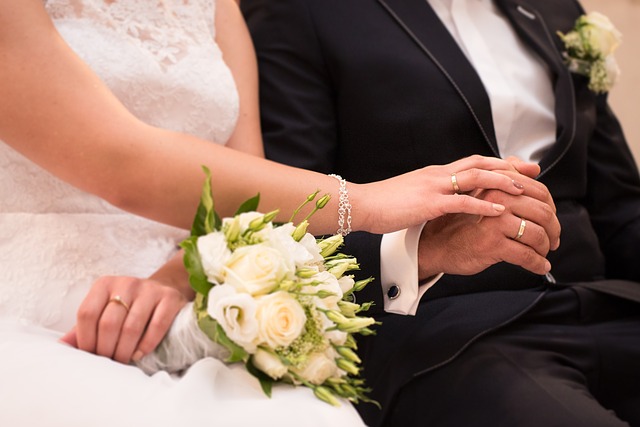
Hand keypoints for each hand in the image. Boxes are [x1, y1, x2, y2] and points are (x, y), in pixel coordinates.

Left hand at [60, 276, 188, 363]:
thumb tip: (60, 346)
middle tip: (108, 361)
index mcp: (104, 284)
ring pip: (132, 326)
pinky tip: (140, 353)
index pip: (87, 313)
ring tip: (122, 360)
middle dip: (106, 348)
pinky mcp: (169, 298)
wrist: (163, 291)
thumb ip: (84, 328)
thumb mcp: (104, 311)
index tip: (90, 355)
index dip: (85, 339)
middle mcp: (126, 283)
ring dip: (124, 350)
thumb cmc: (128, 307)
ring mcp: (149, 289)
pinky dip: (146, 344)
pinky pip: (156, 326)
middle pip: (109, 322)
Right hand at [353, 155, 532, 233]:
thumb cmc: (382, 203)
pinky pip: (462, 202)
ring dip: (501, 181)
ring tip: (524, 189)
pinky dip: (483, 205)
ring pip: (475, 178)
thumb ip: (429, 193)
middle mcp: (437, 175)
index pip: (472, 162)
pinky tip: (500, 210)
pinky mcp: (429, 203)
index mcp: (434, 173)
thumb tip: (442, 198)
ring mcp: (434, 187)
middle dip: (508, 167)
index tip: (519, 166)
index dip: (497, 163)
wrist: (361, 204)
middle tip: (533, 171)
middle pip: (480, 164)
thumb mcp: (410, 193)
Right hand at [418, 170, 559, 277]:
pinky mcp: (491, 243)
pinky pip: (526, 255)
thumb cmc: (457, 221)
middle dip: (553, 229)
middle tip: (553, 239)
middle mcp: (494, 198)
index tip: (551, 218)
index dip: (550, 206)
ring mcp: (493, 221)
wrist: (434, 244)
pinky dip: (537, 263)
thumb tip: (534, 167)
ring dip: (545, 247)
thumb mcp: (479, 193)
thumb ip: (505, 176)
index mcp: (494, 184)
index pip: (537, 190)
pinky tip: (539, 266)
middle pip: (542, 212)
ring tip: (544, 253)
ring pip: (536, 234)